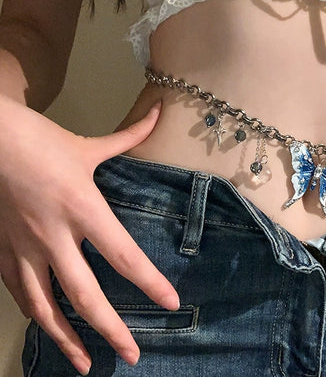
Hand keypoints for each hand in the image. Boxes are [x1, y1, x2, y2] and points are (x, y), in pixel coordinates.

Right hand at [0, 97, 178, 375]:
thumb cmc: (41, 140)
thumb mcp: (90, 144)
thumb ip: (131, 135)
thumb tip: (161, 112)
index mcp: (82, 207)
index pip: (123, 254)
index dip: (149, 282)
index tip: (170, 303)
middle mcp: (54, 235)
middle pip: (84, 295)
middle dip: (111, 330)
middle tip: (133, 356)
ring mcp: (23, 247)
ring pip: (44, 306)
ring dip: (66, 340)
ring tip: (86, 365)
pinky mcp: (0, 250)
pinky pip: (18, 293)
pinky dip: (35, 315)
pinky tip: (47, 329)